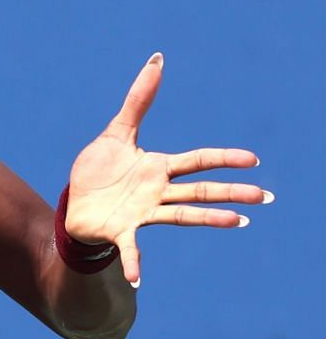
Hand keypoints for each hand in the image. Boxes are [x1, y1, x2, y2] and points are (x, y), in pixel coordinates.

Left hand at [65, 53, 271, 284]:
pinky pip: (131, 249)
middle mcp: (158, 193)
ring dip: (209, 219)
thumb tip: (157, 59)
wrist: (74, 203)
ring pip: (182, 215)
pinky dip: (134, 264)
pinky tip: (138, 279)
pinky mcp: (120, 231)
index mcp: (159, 168)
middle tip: (265, 196)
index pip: (198, 160)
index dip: (223, 158)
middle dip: (232, 192)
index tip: (252, 159)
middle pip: (201, 190)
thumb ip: (138, 100)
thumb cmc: (99, 172)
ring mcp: (143, 213)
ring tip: (237, 223)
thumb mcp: (116, 132)